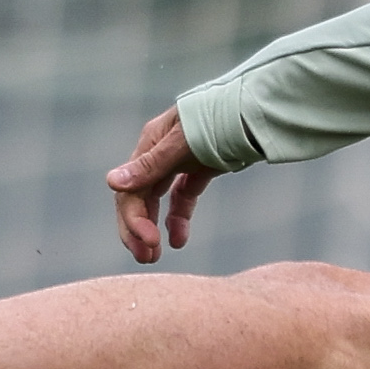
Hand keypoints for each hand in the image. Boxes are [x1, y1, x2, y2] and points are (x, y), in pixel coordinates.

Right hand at [105, 108, 216, 262]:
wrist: (257, 110)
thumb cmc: (219, 120)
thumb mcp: (183, 144)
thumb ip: (151, 165)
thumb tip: (112, 182)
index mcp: (149, 145)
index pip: (129, 190)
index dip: (133, 219)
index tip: (149, 242)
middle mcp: (159, 154)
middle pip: (138, 197)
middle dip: (138, 229)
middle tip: (145, 258)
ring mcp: (179, 162)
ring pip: (157, 200)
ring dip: (153, 228)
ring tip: (154, 256)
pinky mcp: (199, 169)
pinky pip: (181, 198)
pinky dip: (178, 218)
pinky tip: (179, 240)